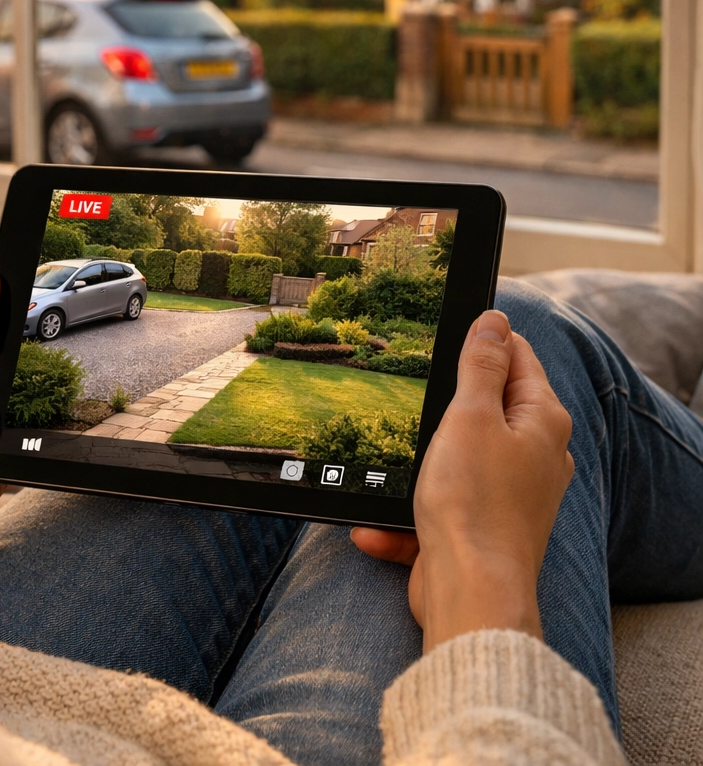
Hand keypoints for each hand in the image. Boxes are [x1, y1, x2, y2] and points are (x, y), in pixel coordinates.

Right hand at [352, 310, 573, 651]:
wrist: (470, 596)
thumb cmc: (473, 503)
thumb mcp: (469, 416)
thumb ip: (481, 365)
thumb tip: (494, 321)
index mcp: (541, 421)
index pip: (519, 357)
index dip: (483, 340)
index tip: (445, 335)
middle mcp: (535, 455)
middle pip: (488, 405)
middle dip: (444, 403)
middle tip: (409, 396)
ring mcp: (512, 494)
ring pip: (458, 456)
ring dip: (418, 463)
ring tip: (391, 464)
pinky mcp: (486, 528)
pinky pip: (442, 506)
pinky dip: (410, 513)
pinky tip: (376, 526)